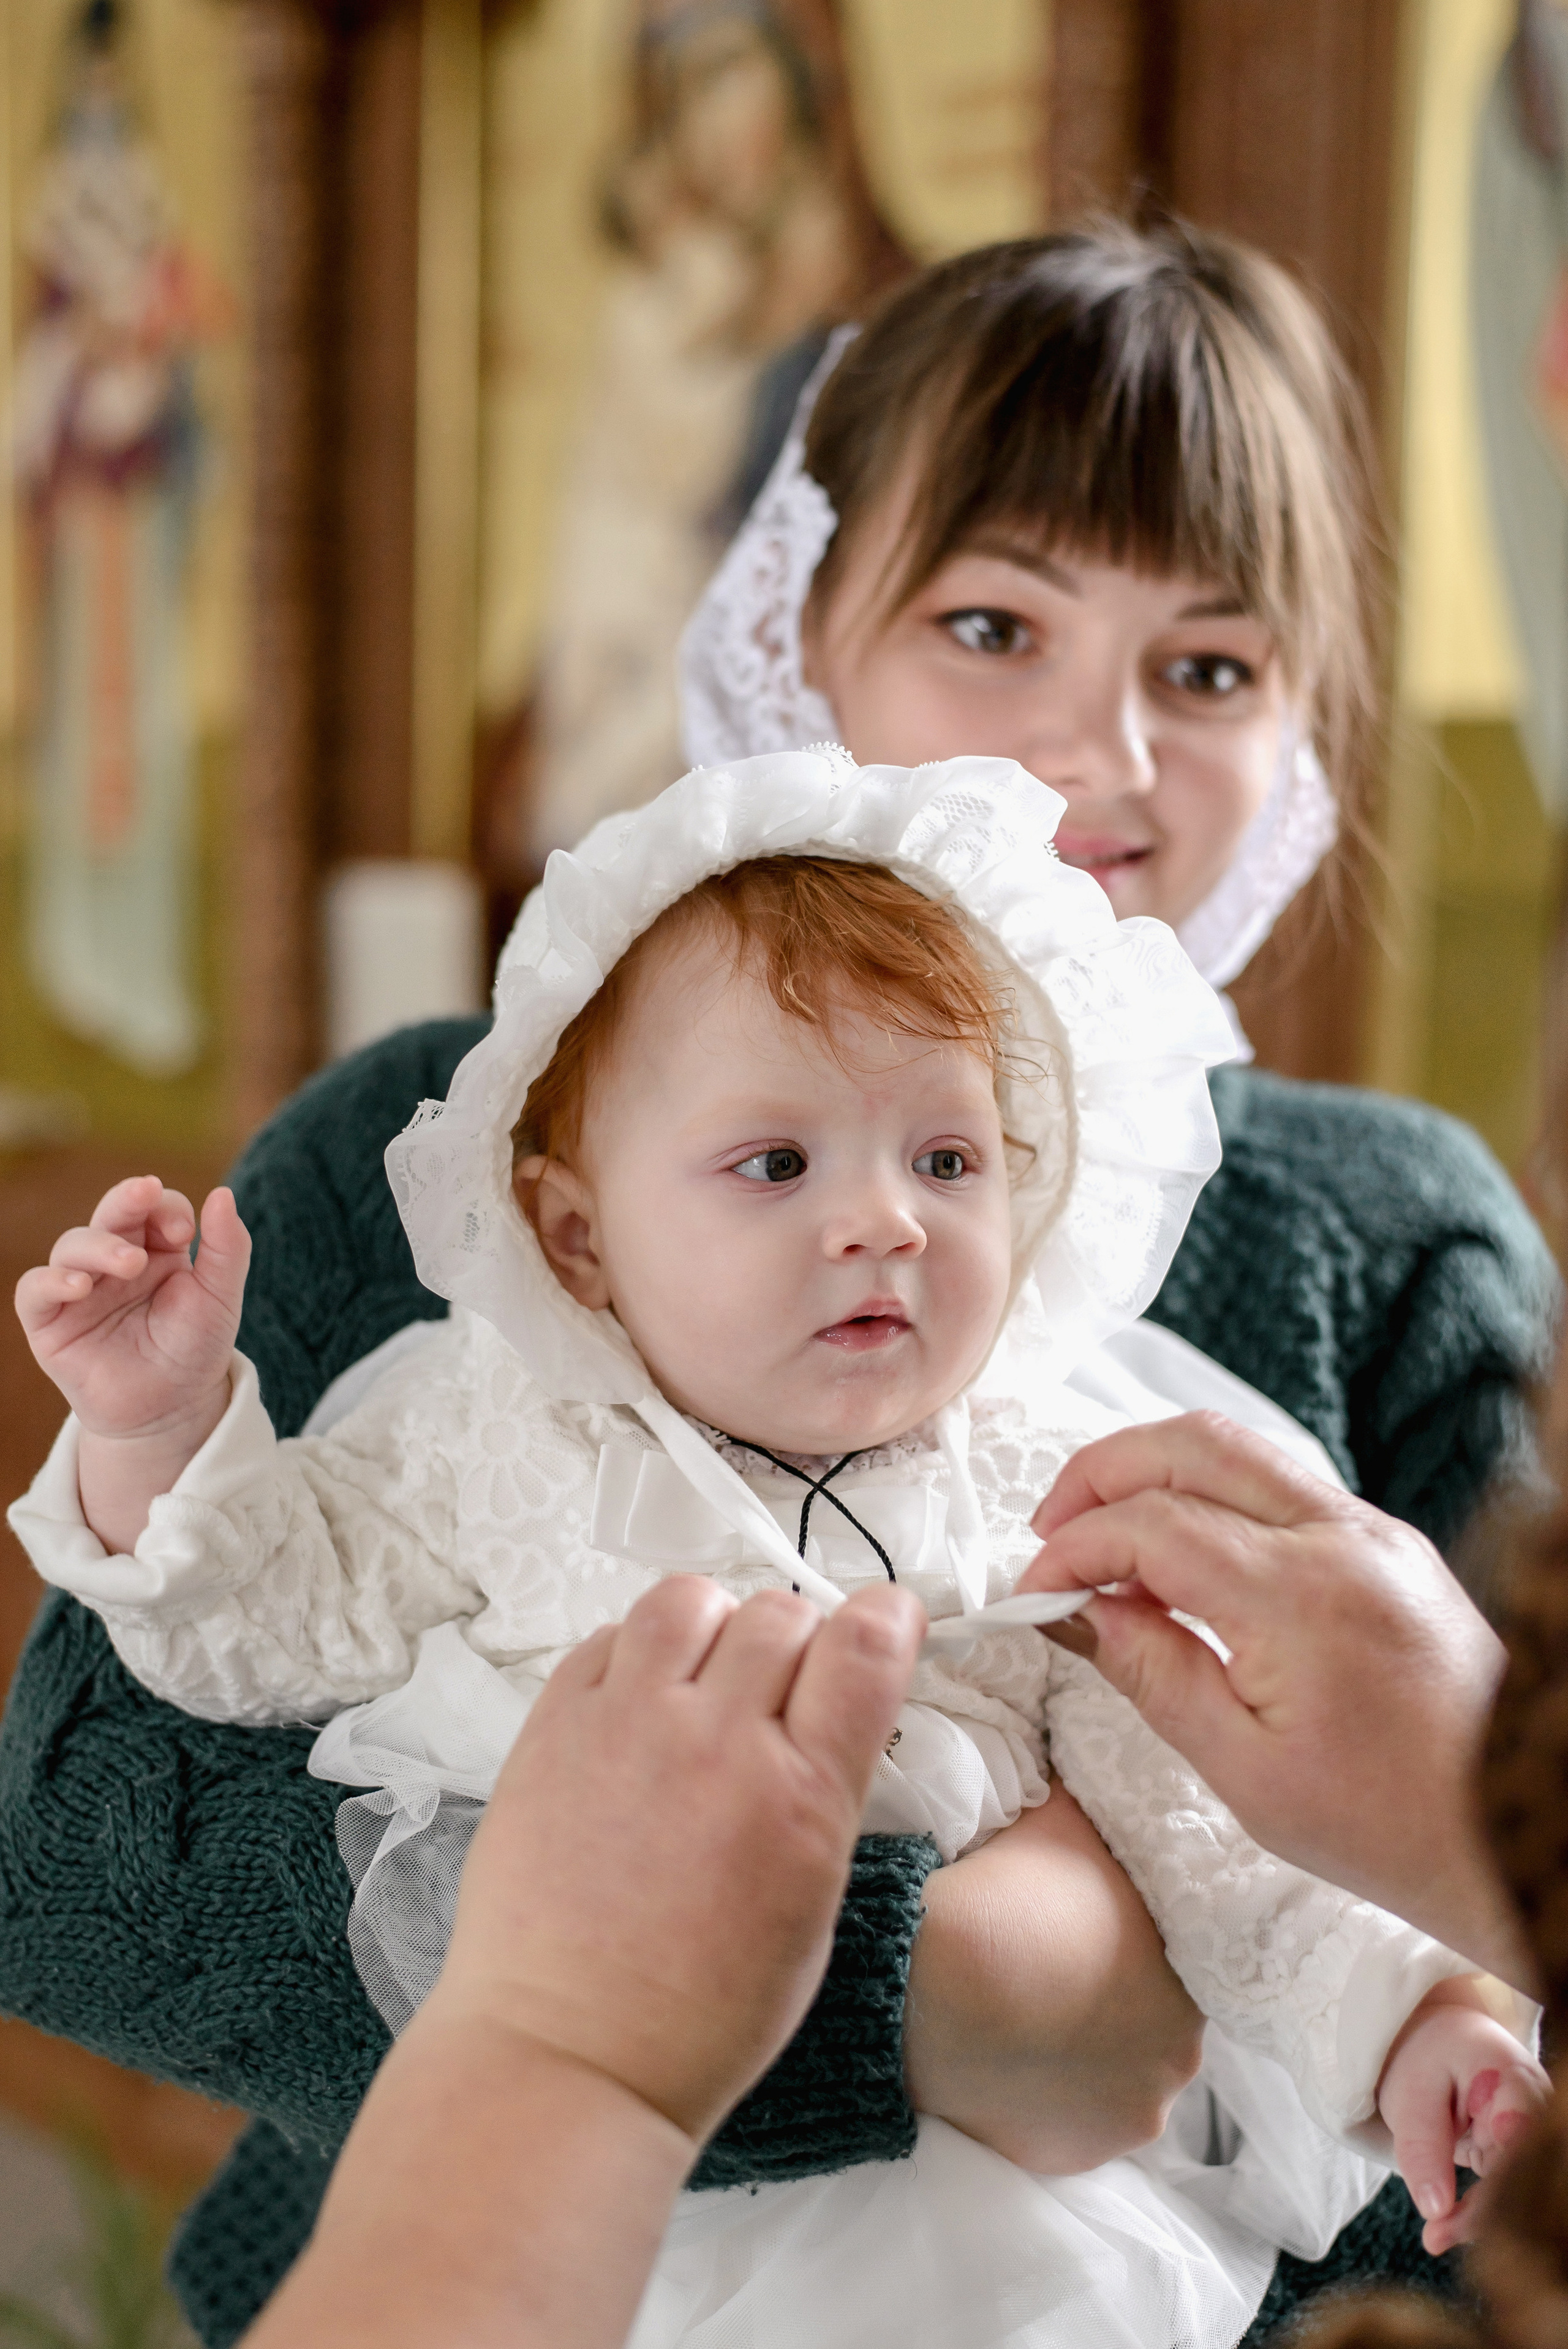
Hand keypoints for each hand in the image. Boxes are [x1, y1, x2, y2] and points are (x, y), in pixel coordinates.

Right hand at [15, 1177, 250, 1551]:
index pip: (153, 1207)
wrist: (170, 1411)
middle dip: (126, 1201)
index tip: (186, 1231)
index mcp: (156, 1249)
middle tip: (144, 1196)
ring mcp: (80, 1289)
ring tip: (131, 1264)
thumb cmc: (194, 1349)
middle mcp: (113, 1261)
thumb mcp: (220, 1298)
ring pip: (72, 1246)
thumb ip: (227, 1248)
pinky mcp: (50, 1322)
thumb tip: (224, 1194)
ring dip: (98, 1245)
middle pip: (110, 1214)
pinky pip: (35, 1290)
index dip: (166, 1207)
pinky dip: (51, 1281)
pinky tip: (78, 1286)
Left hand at [243, 1578, 925, 2348]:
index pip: (865, 1643)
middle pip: (780, 1613)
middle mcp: (715, 1741)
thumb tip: (828, 1713)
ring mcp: (624, 1726)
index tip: (882, 1628)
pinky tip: (639, 1708)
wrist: (568, 2056)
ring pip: (687, 1599)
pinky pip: (607, 1638)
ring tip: (703, 1682)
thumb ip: (824, 1794)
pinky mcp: (552, 1729)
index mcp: (799, 1796)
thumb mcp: (810, 1909)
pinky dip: (635, 1655)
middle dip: (797, 1641)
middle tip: (780, 1692)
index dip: (885, 1619)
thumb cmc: (699, 2014)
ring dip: (712, 1627)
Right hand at [904, 1787, 1202, 2172]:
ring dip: (1078, 2054)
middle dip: (1109, 2002)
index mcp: (1190, 1985)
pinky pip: (1061, 2121)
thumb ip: (1097, 1806)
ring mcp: (1122, 2119)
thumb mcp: (1065, 1818)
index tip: (1085, 1930)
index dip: (1128, 1944)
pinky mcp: (1067, 2156)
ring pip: (1108, 2080)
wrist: (934, 1981)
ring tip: (1023, 2013)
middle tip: (1052, 1968)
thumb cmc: (1012, 1897)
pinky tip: (1008, 2056)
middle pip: (1145, 2027)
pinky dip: (1041, 2095)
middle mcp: (1175, 2065)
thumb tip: (1102, 1768)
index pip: (1173, 1965)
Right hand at [1017, 1413, 1523, 1980]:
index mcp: (1302, 1596)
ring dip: (1155, 1474)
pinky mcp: (1387, 1545)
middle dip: (1101, 1473)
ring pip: (1238, 1450)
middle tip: (1051, 1534)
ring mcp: (1373, 1532)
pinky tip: (1178, 1555)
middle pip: (1191, 1444)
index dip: (1075, 1550)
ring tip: (1104, 1539)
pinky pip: (1279, 1486)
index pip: (1151, 1523)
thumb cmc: (1393, 1825)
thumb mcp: (1245, 1772)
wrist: (1517, 1833)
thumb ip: (1154, 1674)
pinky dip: (1210, 1496)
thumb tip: (1080, 1613)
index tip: (1035, 1592)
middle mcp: (1343, 1538)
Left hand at [1377, 1979, 1548, 2253]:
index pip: (1515, 2143)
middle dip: (1484, 2214)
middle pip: (1521, 2174)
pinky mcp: (1522, 2151)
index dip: (1497, 2184)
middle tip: (1435, 2237)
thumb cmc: (1422, 2055)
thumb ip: (1423, 2148)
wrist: (1435, 2034)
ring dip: (1480, 2219)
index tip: (1461, 2214)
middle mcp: (1536, 2107)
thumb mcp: (1410, 2094)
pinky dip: (1478, 2211)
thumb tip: (1436, 2210)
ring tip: (1434, 2238)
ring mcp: (1533, 2130)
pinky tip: (1444, 2232)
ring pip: (1516, 2189)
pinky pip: (1506, 2189)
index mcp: (1514, 2080)